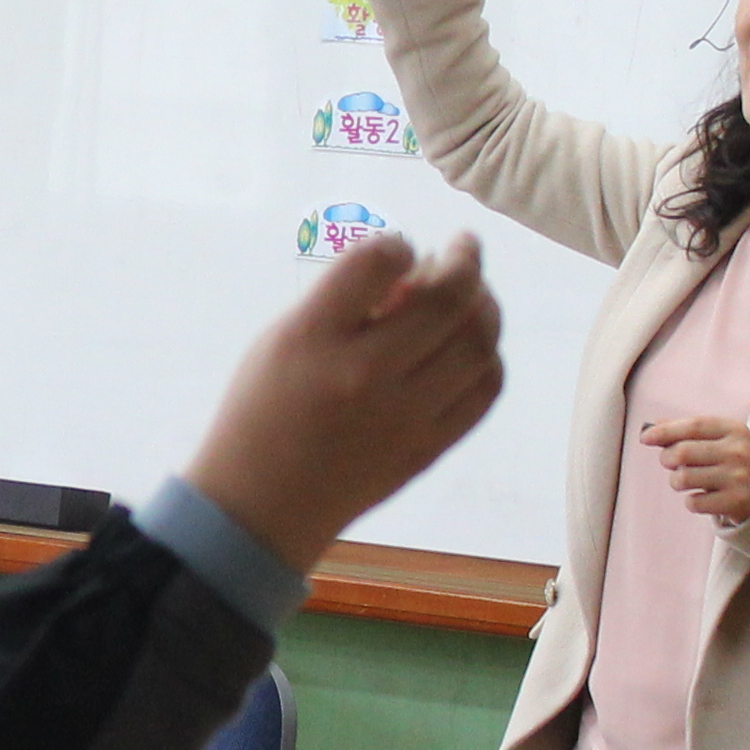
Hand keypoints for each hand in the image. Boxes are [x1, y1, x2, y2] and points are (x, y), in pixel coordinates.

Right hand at [180, 229, 506, 578]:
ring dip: (485, 304)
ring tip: (472, 294)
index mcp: (312, 338)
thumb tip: (414, 274)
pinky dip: (488, 356)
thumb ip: (341, 302)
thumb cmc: (262, 411)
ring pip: (478, 343)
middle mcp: (363, 373)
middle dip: (465, 259)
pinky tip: (473, 346)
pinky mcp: (428, 448)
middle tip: (462, 248)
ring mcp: (402, 416)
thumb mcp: (280, 340)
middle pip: (446, 299)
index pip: (377, 260)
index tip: (398, 251)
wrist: (261, 506)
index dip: (398, 244)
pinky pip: (485, 391)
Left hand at [643, 416, 749, 527]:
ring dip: (676, 481)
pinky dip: (691, 500)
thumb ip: (687, 431)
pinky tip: (703, 495)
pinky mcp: (735, 502)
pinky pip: (693, 502)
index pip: (693, 426)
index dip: (665, 431)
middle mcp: (738, 452)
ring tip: (686, 480)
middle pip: (682, 453)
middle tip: (670, 462)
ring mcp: (738, 478)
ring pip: (683, 478)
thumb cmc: (733, 458)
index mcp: (734, 430)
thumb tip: (651, 429)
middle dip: (666, 458)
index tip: (645, 437)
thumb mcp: (719, 437)